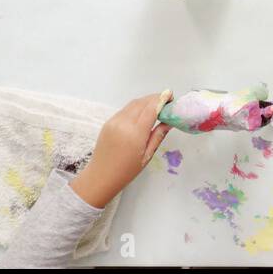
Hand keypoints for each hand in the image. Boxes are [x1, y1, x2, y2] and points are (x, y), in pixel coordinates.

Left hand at [70, 92, 172, 207]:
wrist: (100, 177)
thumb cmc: (126, 171)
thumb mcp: (147, 155)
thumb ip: (158, 135)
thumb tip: (169, 122)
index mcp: (135, 133)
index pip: (151, 108)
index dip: (162, 99)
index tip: (172, 96)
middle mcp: (123, 123)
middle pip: (142, 102)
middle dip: (156, 98)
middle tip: (167, 101)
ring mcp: (114, 121)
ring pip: (133, 104)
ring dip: (146, 101)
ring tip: (157, 106)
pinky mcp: (108, 122)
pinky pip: (125, 109)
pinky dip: (137, 107)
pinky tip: (143, 114)